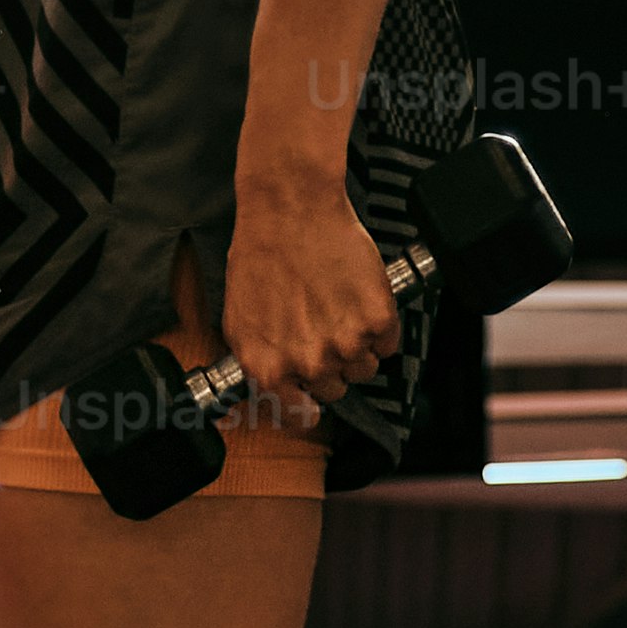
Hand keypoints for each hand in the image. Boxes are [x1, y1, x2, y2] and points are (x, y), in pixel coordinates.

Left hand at [219, 179, 398, 417]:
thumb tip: (277, 391)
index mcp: (270, 369)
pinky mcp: (378, 320)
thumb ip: (258, 364)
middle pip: (336, 389)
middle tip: (323, 328)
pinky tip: (359, 300)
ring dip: (357, 346)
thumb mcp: (238, 322)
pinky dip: (380, 327)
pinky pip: (388, 344)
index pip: (300, 415)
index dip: (308, 403)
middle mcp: (309, 363)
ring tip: (340, 309)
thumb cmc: (260, 258)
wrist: (290, 211)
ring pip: (365, 368)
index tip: (313, 396)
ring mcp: (347, 343)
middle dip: (332, 364)